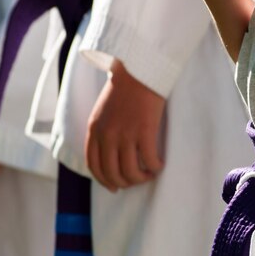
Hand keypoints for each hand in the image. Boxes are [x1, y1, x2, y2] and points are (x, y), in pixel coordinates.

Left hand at [85, 59, 165, 191]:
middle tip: (137, 179)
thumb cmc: (125, 88)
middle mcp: (107, 135)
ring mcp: (125, 134)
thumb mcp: (103, 111)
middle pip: (112, 173)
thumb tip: (112, 154)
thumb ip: (103, 131)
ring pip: (131, 172)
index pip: (94, 166)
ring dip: (142, 178)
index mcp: (94, 130)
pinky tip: (159, 163)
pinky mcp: (144, 132)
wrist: (139, 69)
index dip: (105, 181)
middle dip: (126, 183)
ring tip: (150, 173)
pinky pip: (149, 161)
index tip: (115, 186)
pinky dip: (155, 167)